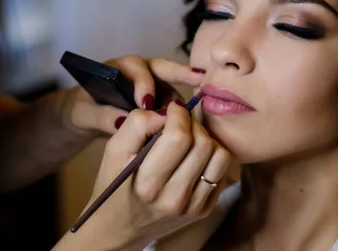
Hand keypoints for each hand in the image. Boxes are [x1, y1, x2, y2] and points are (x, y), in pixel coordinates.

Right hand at [59, 101, 231, 249]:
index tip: (173, 109)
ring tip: (190, 139)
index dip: (179, 114)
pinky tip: (195, 157)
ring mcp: (193, 207)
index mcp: (147, 183)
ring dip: (207, 139)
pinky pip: (223, 172)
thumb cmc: (114, 184)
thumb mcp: (114, 150)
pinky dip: (212, 157)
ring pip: (220, 156)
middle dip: (194, 124)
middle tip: (182, 123)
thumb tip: (169, 111)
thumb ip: (138, 124)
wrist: (118, 229)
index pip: (179, 137)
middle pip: (203, 144)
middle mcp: (173, 198)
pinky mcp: (205, 210)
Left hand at [65, 55, 203, 135]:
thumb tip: (123, 122)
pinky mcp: (161, 101)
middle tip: (198, 78)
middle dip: (182, 73)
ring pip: (173, 89)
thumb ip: (100, 116)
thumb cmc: (82, 108)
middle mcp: (142, 73)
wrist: (86, 116)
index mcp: (121, 68)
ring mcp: (155, 86)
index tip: (146, 103)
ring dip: (182, 102)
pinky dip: (182, 115)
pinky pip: (175, 105)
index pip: (137, 69)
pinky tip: (191, 127)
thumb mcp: (83, 113)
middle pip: (165, 69)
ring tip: (192, 117)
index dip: (144, 84)